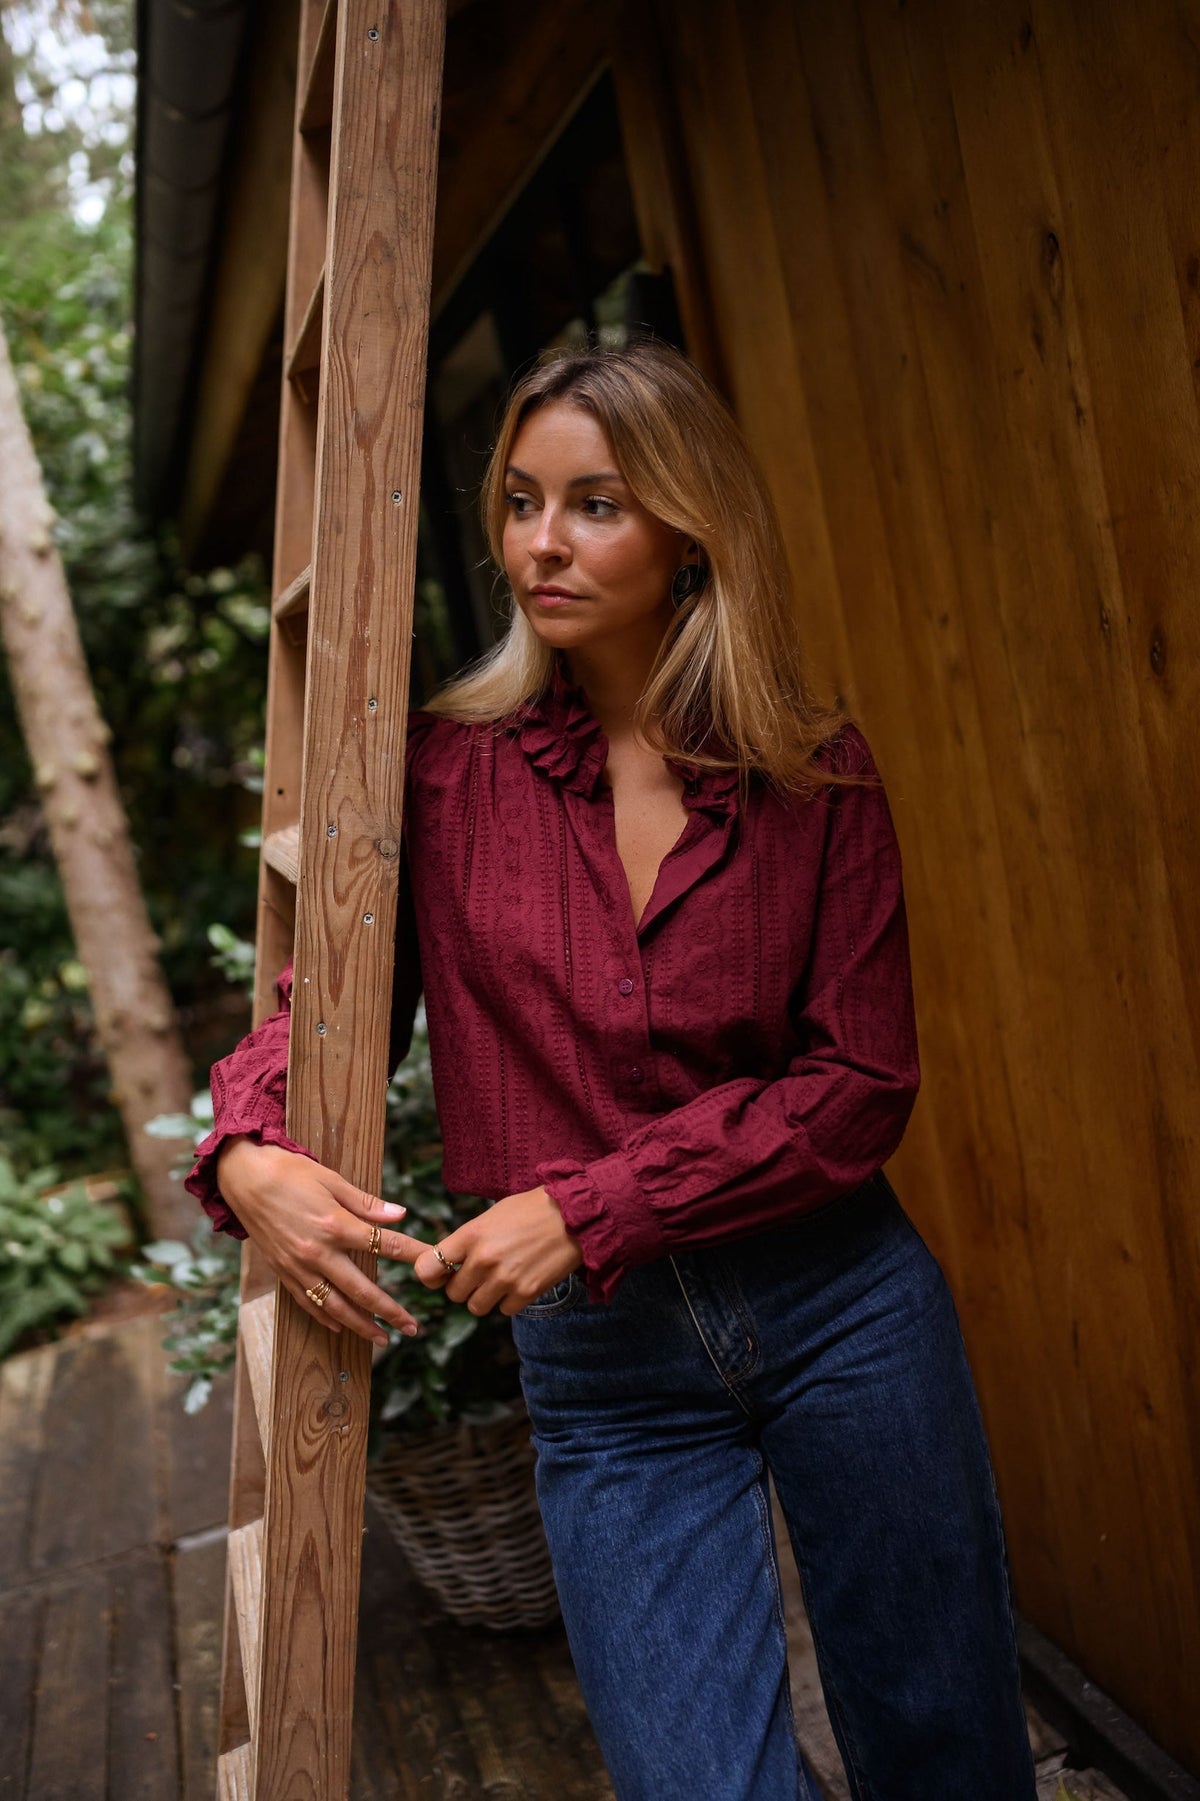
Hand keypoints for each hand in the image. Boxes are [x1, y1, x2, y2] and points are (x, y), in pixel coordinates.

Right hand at [216, 1135, 430, 1345]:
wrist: (243, 1177)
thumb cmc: (289, 1172)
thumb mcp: (332, 1180)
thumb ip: (367, 1204)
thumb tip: (400, 1215)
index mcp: (335, 1225)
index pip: (384, 1245)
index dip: (413, 1255)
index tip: (433, 1265)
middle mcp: (317, 1252)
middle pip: (362, 1290)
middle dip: (390, 1311)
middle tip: (412, 1328)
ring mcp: (298, 1266)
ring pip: (334, 1306)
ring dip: (360, 1326)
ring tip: (382, 1339)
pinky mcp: (282, 1272)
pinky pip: (308, 1303)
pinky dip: (326, 1318)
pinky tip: (341, 1328)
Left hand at [405, 1185, 582, 1316]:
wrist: (575, 1214)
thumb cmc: (532, 1210)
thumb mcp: (492, 1215)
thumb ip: (467, 1240)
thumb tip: (446, 1261)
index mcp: (471, 1234)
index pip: (427, 1268)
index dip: (431, 1274)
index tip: (442, 1273)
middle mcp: (483, 1259)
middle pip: (453, 1293)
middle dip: (464, 1286)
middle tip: (480, 1273)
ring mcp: (505, 1279)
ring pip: (476, 1307)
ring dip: (486, 1297)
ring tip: (502, 1278)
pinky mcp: (526, 1292)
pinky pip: (504, 1310)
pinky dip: (510, 1301)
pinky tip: (522, 1280)